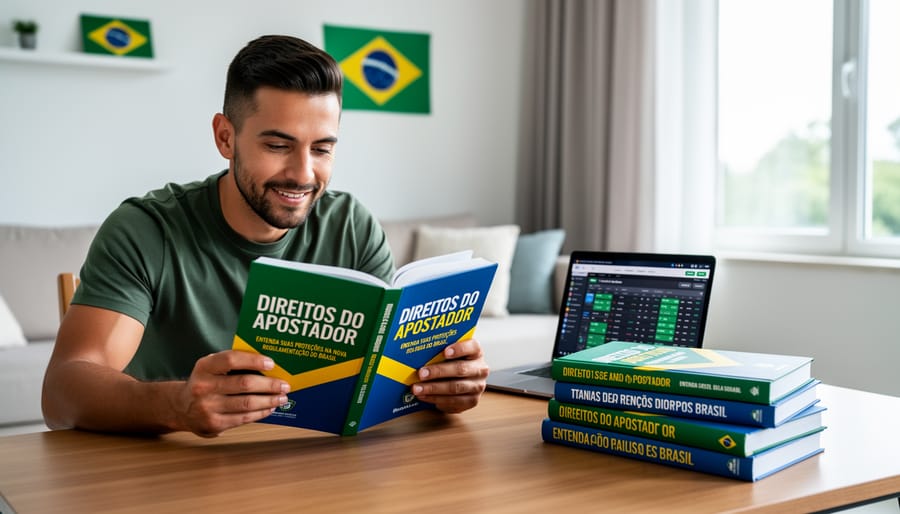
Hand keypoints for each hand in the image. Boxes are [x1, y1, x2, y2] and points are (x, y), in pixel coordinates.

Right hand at [175, 350, 289, 436]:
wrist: (181, 408)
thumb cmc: (205, 383)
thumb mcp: (211, 368)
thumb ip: (232, 364)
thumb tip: (267, 365)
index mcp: (205, 367)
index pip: (231, 359)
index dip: (253, 360)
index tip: (271, 363)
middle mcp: (203, 386)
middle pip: (244, 384)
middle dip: (269, 385)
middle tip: (284, 385)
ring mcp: (208, 407)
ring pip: (247, 403)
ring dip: (269, 400)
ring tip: (281, 397)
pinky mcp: (214, 424)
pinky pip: (244, 418)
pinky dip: (261, 412)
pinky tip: (270, 407)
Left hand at [411, 338, 488, 413]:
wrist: (462, 379)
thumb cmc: (452, 363)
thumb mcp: (449, 353)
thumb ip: (440, 351)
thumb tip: (419, 354)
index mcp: (476, 352)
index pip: (472, 347)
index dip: (459, 349)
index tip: (445, 351)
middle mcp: (480, 369)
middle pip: (461, 369)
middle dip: (439, 371)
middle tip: (421, 373)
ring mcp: (478, 386)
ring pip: (456, 388)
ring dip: (434, 389)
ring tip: (418, 389)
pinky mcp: (472, 401)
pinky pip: (454, 402)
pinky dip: (437, 399)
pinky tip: (425, 396)